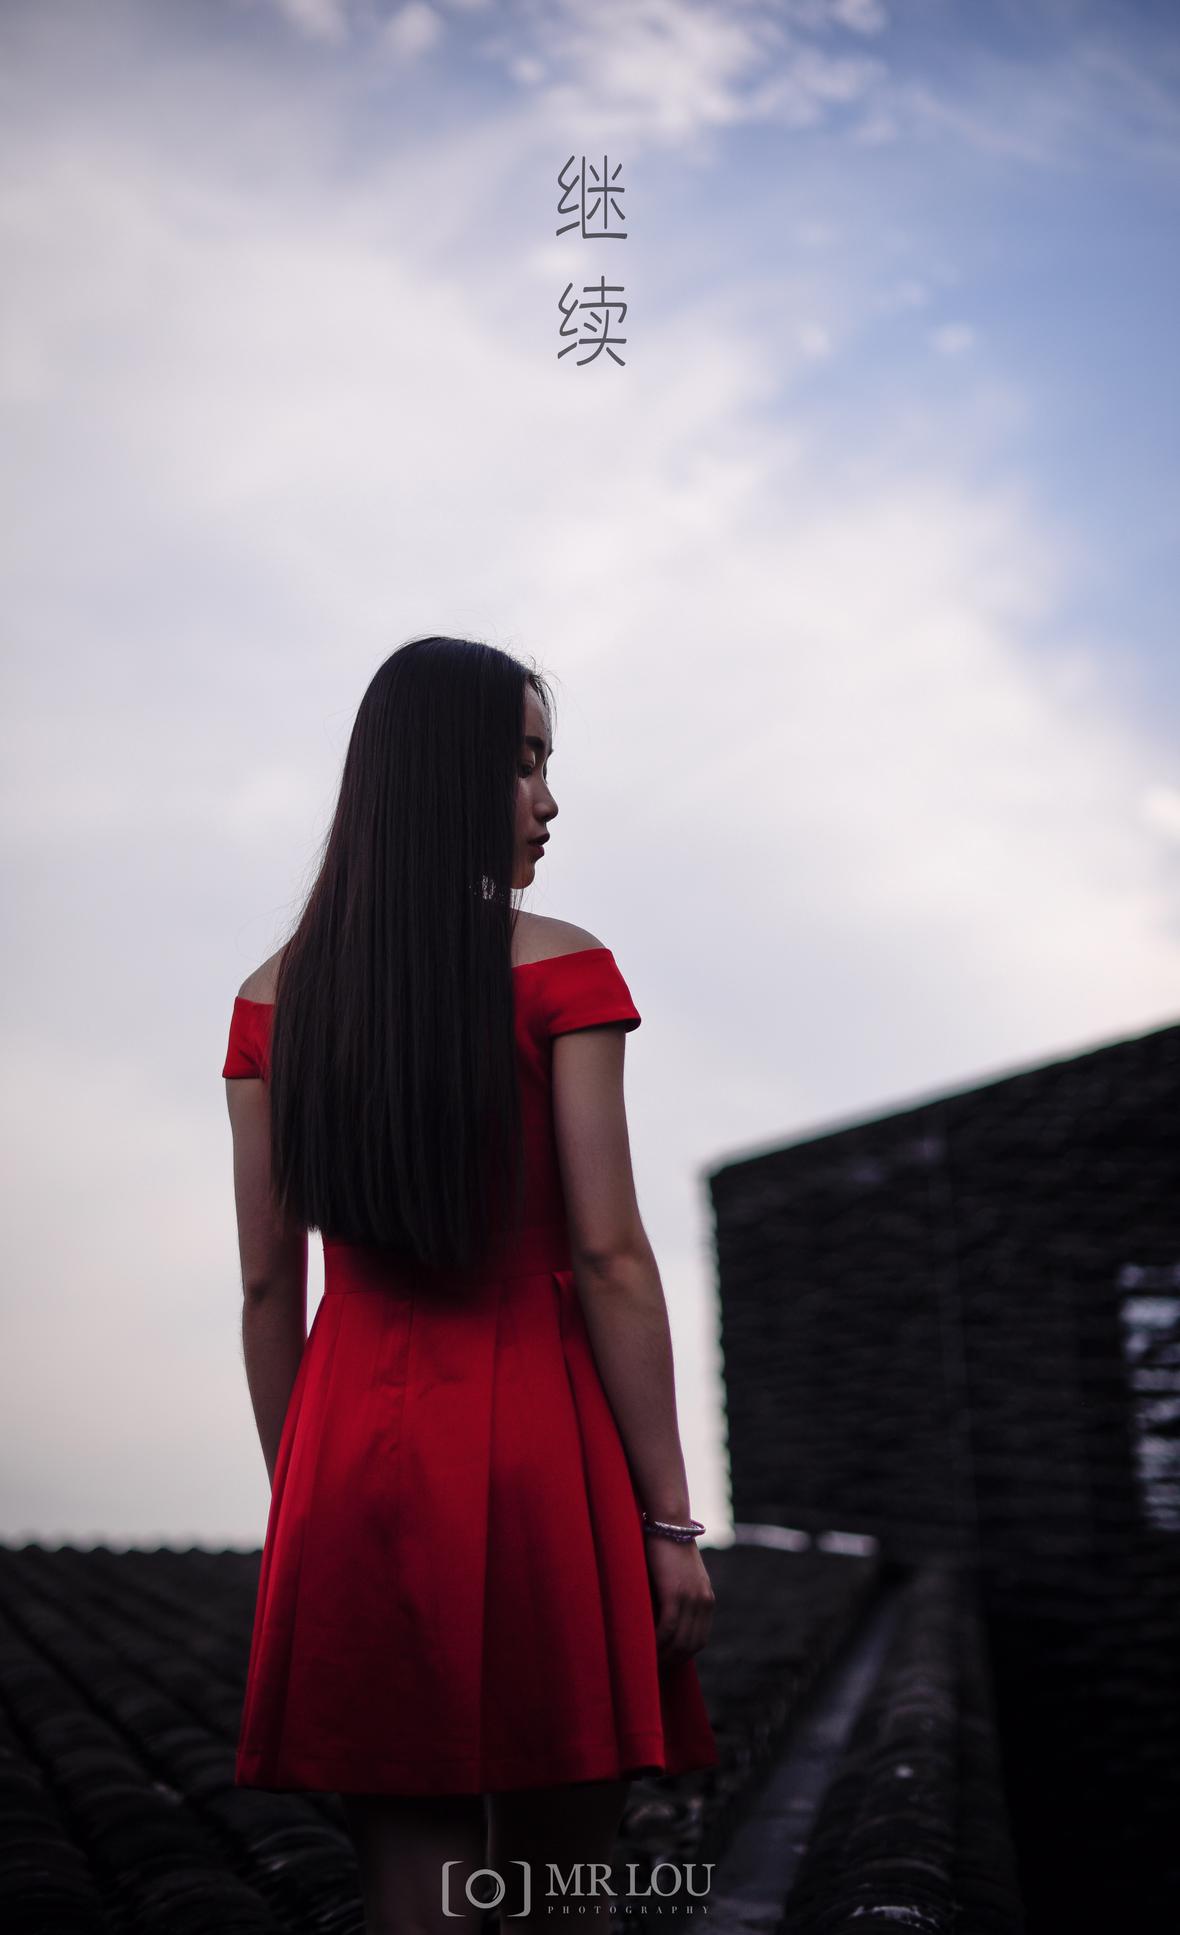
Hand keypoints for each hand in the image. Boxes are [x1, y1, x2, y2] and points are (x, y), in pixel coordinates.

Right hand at [643, 1534, 714, 1665]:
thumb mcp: (680, 1576)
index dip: (683, 1655)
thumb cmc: (668, 1546)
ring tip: (646, 1661)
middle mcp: (703, 1602)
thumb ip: (678, 1597)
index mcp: (707, 1599)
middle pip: (691, 1645)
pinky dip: (656, 1641)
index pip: (699, 1639)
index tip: (666, 1662)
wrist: (669, 1523)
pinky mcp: (675, 1594)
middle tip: (653, 1667)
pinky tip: (644, 1645)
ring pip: (679, 1641)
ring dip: (663, 1655)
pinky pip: (667, 1629)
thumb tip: (662, 1618)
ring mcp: (691, 1599)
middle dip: (672, 1660)